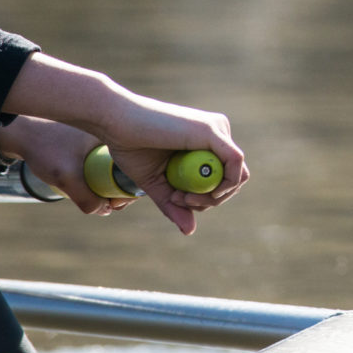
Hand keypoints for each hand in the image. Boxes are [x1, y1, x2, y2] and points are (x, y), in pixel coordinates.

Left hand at [0, 116, 129, 217]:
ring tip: (95, 199)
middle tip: (105, 206)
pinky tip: (89, 185)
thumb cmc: (45, 148)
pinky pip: (101, 163)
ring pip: (111, 167)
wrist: (19, 131)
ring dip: (107, 184)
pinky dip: (97, 176)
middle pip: (124, 169)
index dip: (128, 190)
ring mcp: (100, 137)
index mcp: (116, 135)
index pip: (133, 168)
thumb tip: (105, 211)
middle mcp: (112, 134)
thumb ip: (86, 197)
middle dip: (117, 190)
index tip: (115, 205)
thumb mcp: (66, 177)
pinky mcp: (87, 142)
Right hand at [100, 94, 248, 235]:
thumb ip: (175, 206)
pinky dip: (221, 184)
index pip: (225, 178)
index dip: (207, 198)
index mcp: (208, 143)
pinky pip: (235, 162)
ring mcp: (218, 130)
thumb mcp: (157, 185)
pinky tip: (194, 193)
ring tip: (180, 196)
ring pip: (238, 175)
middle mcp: (219, 133)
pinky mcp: (213, 130)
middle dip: (211, 200)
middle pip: (235, 178)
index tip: (176, 200)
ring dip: (212, 197)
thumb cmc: (131, 147)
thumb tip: (190, 231)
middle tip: (179, 201)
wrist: (114, 121)